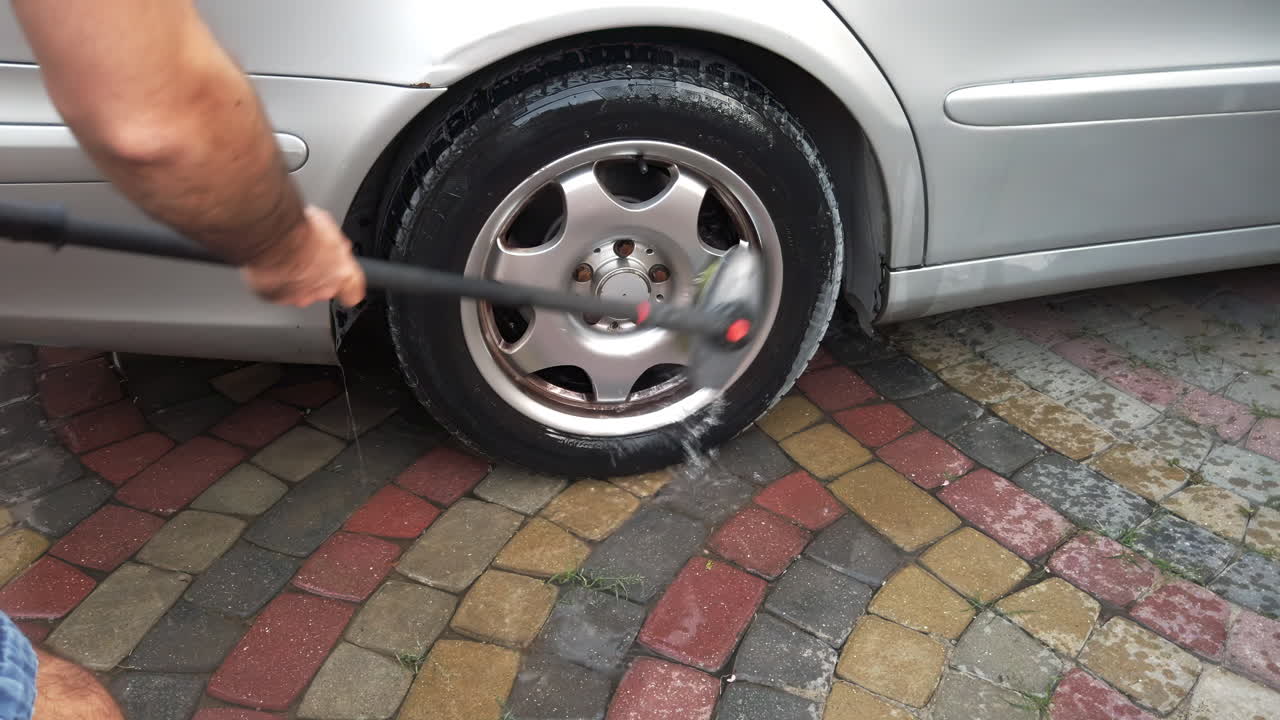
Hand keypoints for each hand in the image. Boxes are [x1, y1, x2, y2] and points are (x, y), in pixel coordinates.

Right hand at [241, 205, 366, 307]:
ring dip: (295, 278)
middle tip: (306, 258)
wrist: (272, 234)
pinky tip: (272, 265)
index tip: (343, 282)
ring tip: (286, 259)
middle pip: (324, 289)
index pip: (353, 293)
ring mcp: (299, 295)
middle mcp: (323, 289)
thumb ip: (335, 242)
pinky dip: (275, 280)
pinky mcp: (276, 296)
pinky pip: (278, 291)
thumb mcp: (328, 227)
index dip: (348, 288)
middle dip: (317, 276)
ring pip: (300, 291)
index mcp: (342, 272)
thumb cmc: (301, 229)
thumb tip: (333, 240)